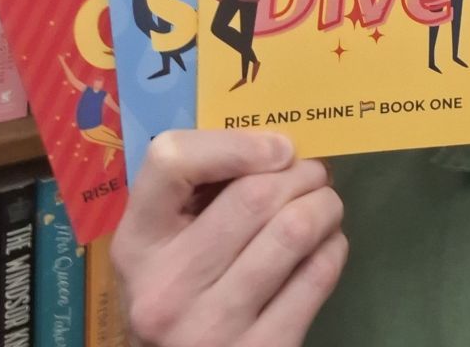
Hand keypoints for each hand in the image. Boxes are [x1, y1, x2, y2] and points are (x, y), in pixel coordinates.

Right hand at [111, 130, 347, 346]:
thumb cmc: (181, 289)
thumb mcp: (167, 241)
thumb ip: (201, 190)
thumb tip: (277, 146)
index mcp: (136, 244)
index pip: (171, 161)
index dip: (235, 143)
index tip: (275, 148)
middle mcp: (166, 287)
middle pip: (254, 196)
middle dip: (301, 172)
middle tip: (314, 172)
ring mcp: (211, 327)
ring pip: (293, 230)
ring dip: (324, 204)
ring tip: (324, 202)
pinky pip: (316, 276)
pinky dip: (333, 247)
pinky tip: (327, 243)